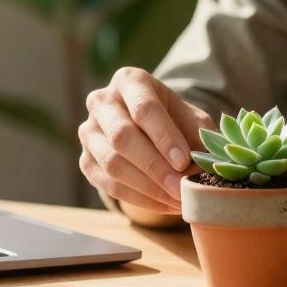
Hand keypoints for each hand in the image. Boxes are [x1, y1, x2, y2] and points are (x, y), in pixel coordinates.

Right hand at [79, 67, 214, 214]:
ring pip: (112, 163)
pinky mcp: (85, 160)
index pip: (144, 108)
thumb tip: (202, 170)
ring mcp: (88, 132)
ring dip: (147, 187)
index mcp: (129, 81)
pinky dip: (139, 199)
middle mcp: (102, 102)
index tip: (183, 162)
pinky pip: (108, 185)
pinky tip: (164, 204)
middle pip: (122, 136)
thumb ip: (198, 138)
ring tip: (177, 200)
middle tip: (181, 188)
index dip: (164, 137)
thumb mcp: (190, 118)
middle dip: (155, 166)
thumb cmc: (173, 119)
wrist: (147, 128)